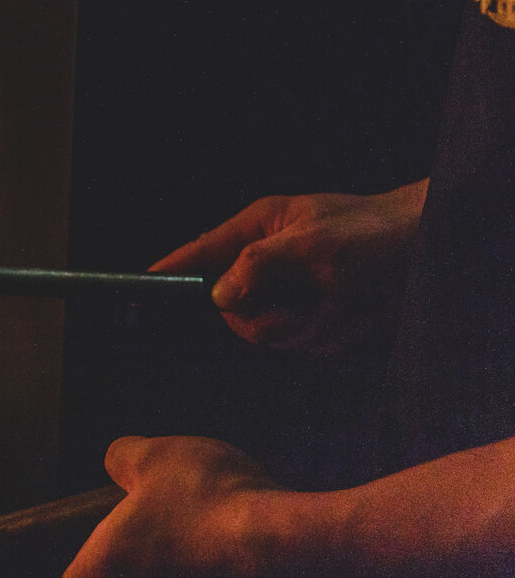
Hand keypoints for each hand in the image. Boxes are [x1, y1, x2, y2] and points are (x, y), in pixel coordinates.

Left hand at [60, 435, 282, 577]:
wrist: (277, 542)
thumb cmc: (203, 497)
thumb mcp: (153, 455)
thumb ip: (122, 457)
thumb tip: (116, 463)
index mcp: (106, 565)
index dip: (79, 571)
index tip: (95, 546)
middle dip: (137, 547)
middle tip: (160, 505)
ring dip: (180, 551)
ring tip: (206, 510)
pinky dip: (216, 559)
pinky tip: (238, 526)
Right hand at [153, 181, 425, 354]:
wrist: (437, 254)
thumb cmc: (379, 231)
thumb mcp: (315, 241)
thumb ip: (257, 264)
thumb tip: (218, 295)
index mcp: (260, 231)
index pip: (201, 253)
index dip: (171, 273)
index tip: (140, 287)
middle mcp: (270, 266)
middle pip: (235, 313)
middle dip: (273, 317)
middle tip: (313, 299)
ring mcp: (293, 296)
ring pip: (272, 336)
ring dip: (312, 327)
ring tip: (349, 302)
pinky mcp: (318, 323)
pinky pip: (307, 346)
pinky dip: (335, 337)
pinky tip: (359, 316)